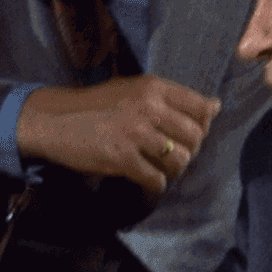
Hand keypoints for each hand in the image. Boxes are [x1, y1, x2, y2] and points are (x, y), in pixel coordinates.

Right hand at [16, 77, 220, 194]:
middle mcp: (148, 107)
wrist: (56, 120)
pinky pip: (157, 179)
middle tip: (173, 154)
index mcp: (153, 87)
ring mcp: (136, 134)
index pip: (200, 107)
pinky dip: (155, 184)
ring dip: (173, 169)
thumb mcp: (133, 90)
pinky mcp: (123, 158)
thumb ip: (170, 98)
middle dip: (189, 150)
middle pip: (195, 136)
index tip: (190, 133)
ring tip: (159, 166)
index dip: (202, 125)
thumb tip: (215, 107)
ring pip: (180, 160)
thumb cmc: (97, 105)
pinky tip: (146, 178)